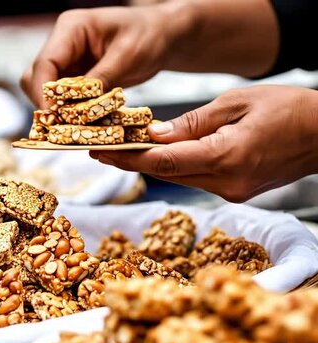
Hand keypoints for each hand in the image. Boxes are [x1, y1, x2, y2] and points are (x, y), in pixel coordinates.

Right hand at [21, 0, 277, 107]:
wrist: (164, 35)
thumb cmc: (150, 35)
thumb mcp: (128, 55)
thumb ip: (101, 79)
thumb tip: (78, 108)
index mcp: (72, 28)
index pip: (45, 63)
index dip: (43, 92)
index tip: (51, 116)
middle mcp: (63, 44)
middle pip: (36, 79)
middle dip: (47, 104)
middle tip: (61, 128)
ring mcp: (67, 61)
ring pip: (46, 92)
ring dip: (56, 111)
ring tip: (71, 130)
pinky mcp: (75, 77)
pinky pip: (63, 98)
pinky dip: (69, 112)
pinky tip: (80, 125)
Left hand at [90, 86, 317, 201]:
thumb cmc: (289, 110)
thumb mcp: (236, 103)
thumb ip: (192, 123)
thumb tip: (154, 136)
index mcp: (227, 157)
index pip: (164, 162)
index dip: (127, 158)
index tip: (100, 150)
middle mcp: (227, 183)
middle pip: (165, 173)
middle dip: (130, 161)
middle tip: (100, 147)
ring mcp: (232, 192)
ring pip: (177, 178)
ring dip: (149, 164)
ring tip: (119, 148)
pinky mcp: (235, 193)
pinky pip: (194, 179)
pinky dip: (173, 167)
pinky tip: (156, 154)